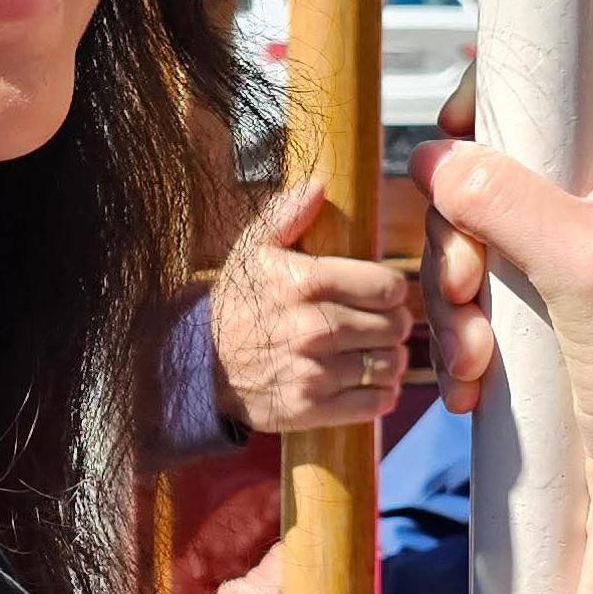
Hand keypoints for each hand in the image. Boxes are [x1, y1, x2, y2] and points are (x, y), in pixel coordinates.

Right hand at [210, 180, 410, 432]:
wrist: (199, 365)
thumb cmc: (236, 300)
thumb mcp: (252, 250)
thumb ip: (287, 214)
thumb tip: (320, 184)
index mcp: (304, 282)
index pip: (386, 286)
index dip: (392, 288)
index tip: (383, 292)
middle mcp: (311, 328)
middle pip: (393, 326)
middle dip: (393, 323)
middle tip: (382, 322)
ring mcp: (312, 372)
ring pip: (388, 364)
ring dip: (390, 358)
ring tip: (377, 351)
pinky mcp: (311, 409)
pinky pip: (375, 402)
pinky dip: (382, 393)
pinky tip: (369, 380)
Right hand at [412, 54, 592, 497]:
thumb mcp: (580, 262)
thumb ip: (501, 195)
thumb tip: (430, 155)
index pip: (586, 69)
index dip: (517, 84)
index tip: (461, 126)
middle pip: (512, 157)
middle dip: (465, 224)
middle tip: (466, 277)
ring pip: (489, 226)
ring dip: (460, 286)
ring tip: (468, 351)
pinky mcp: (568, 300)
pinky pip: (494, 282)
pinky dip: (472, 323)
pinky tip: (472, 374)